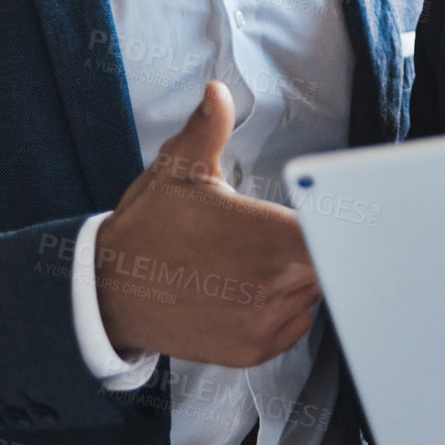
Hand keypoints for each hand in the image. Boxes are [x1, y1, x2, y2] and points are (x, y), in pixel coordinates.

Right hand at [94, 82, 321, 366]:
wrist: (106, 293)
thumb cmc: (149, 227)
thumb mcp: (178, 170)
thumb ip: (209, 129)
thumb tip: (217, 93)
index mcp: (264, 234)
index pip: (334, 233)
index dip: (339, 224)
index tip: (333, 217)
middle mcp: (270, 284)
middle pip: (330, 263)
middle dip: (317, 247)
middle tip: (287, 236)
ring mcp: (262, 322)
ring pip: (314, 294)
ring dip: (301, 279)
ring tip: (260, 264)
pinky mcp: (252, 351)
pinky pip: (295, 326)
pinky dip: (286, 311)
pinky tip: (255, 292)